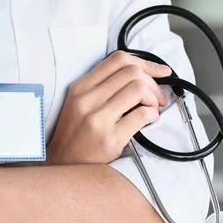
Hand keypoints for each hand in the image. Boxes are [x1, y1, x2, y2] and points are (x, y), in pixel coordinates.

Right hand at [46, 51, 170, 164]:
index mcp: (81, 88)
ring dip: (153, 98)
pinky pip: (142, 115)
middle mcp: (87, 100)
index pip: (118, 60)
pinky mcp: (110, 138)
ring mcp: (98, 119)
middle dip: (152, 83)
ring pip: (138, 89)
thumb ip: (102, 86)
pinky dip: (152, 115)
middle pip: (132, 73)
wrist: (63, 163)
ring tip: (151, 109)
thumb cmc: (75, 133)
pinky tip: (149, 120)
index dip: (145, 62)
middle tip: (156, 97)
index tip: (159, 72)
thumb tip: (140, 75)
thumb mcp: (79, 102)